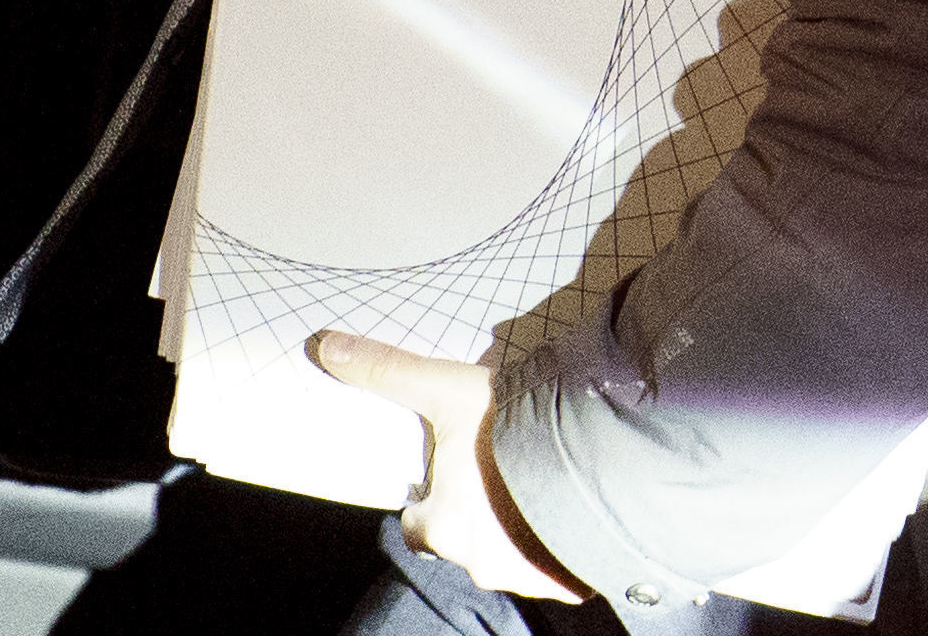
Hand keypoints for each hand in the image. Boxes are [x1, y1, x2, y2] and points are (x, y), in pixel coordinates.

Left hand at [309, 330, 585, 603]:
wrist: (601, 458)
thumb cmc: (514, 428)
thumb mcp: (445, 388)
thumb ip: (387, 371)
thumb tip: (326, 346)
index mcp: (444, 527)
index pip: (417, 528)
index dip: (428, 503)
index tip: (446, 478)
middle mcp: (481, 563)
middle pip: (464, 542)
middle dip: (477, 515)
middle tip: (496, 472)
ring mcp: (529, 577)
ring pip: (510, 556)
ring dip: (517, 529)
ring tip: (536, 483)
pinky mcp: (572, 580)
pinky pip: (556, 567)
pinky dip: (557, 543)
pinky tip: (567, 505)